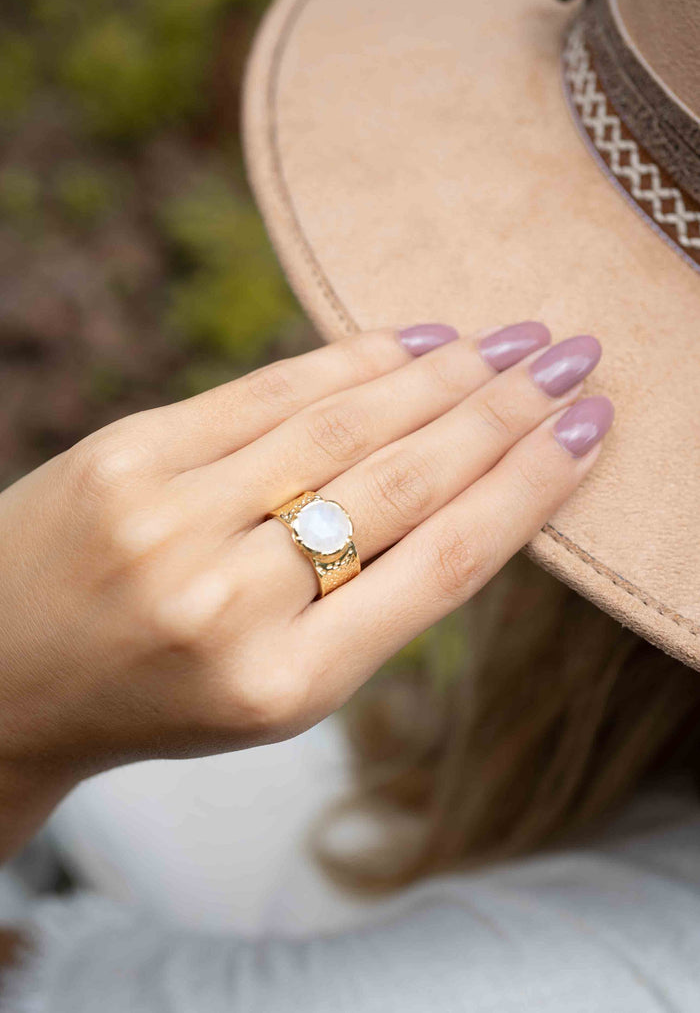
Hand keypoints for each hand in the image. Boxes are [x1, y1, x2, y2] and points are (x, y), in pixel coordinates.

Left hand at [0, 322, 611, 857]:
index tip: (586, 434)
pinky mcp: (128, 455)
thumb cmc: (160, 690)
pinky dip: (350, 361)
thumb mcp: (276, 687)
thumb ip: (367, 600)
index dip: (526, 491)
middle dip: (501, 415)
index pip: (440, 567)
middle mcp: (229, 603)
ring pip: (340, 427)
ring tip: (509, 343)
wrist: (8, 673)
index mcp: (285, 685)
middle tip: (568, 362)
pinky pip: (264, 393)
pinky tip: (412, 342)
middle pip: (400, 485)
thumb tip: (471, 483)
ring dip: (441, 377)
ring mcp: (170, 520)